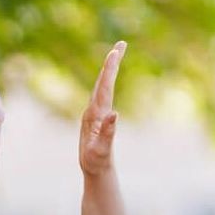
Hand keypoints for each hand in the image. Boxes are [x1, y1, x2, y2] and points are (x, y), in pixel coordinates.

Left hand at [79, 40, 125, 175]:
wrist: (92, 171)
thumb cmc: (96, 163)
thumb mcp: (101, 151)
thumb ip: (107, 133)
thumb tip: (115, 114)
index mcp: (95, 115)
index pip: (104, 87)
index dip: (110, 69)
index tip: (115, 52)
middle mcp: (93, 110)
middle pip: (102, 81)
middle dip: (112, 62)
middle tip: (122, 43)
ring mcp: (94, 113)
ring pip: (102, 85)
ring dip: (110, 69)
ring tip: (117, 53)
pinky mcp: (96, 117)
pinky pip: (103, 93)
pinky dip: (108, 81)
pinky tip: (109, 77)